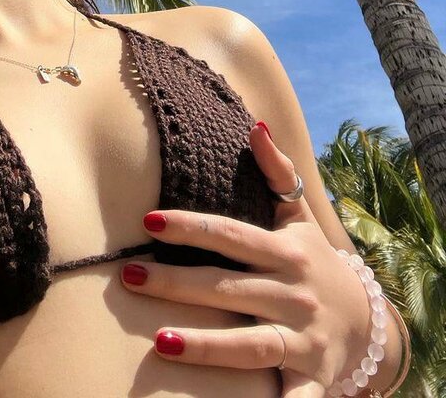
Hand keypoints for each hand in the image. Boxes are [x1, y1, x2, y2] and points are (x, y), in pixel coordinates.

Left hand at [119, 121, 372, 397]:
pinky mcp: (311, 376)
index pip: (230, 235)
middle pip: (227, 288)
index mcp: (286, 251)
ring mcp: (303, 338)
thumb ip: (276, 172)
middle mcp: (293, 293)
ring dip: (206, 345)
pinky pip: (294, 396)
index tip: (148, 221)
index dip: (191, 228)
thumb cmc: (314, 260)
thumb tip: (255, 126)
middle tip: (129, 277)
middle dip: (176, 284)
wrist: (368, 320)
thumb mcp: (298, 217)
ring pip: (249, 344)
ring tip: (159, 341)